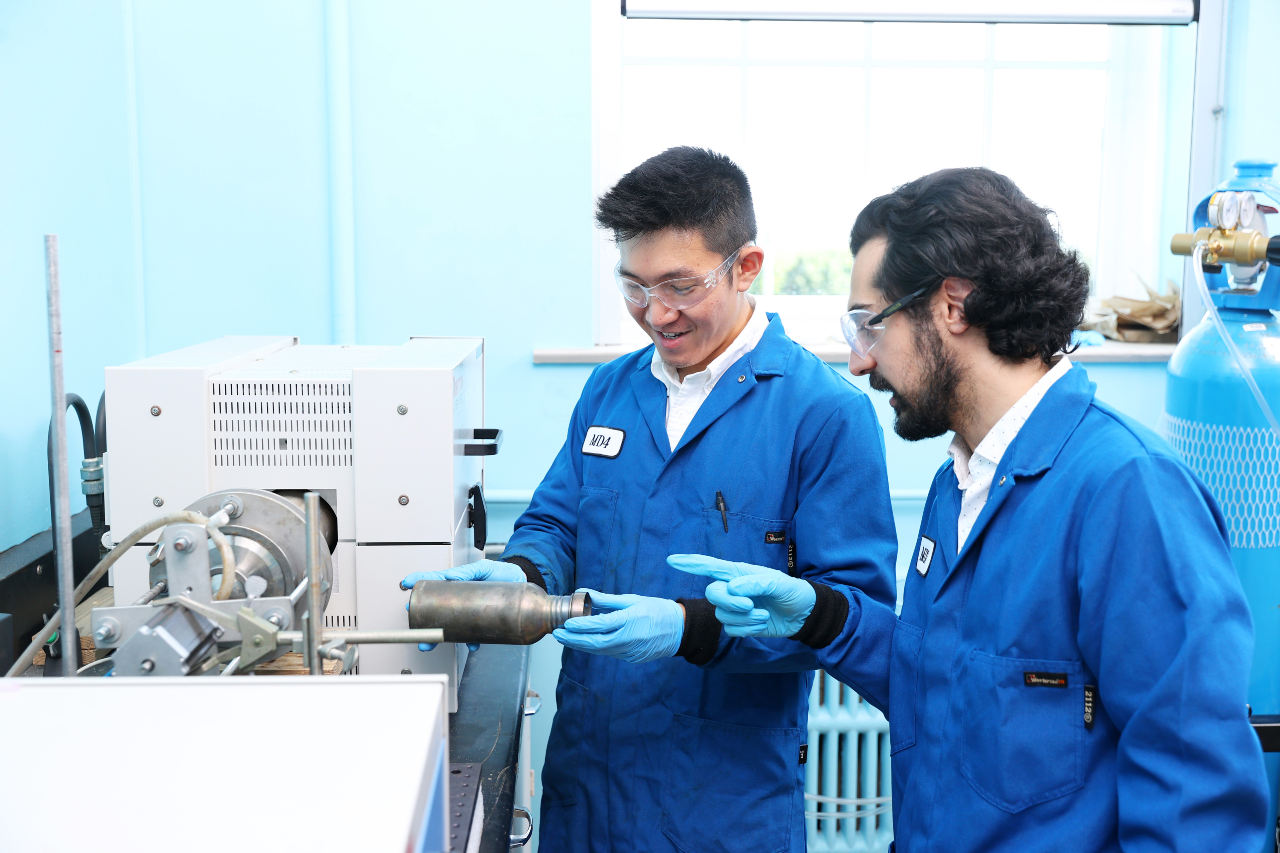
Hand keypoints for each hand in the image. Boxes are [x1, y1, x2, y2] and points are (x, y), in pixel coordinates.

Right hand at [400, 559, 526, 650]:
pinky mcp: (481, 623)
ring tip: (432, 642)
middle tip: (415, 625)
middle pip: (435, 610)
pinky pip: (472, 635)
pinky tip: (472, 644)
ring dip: (439, 637)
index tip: (406, 584)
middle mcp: (459, 599)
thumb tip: (450, 575)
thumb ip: (468, 571)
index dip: (418, 582)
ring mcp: (468, 612)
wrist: (522, 582)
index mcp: (457, 582)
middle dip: (422, 621)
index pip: (433, 582)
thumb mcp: (484, 568)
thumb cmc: (502, 572)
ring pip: (449, 627)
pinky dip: (470, 641)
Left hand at [553, 591, 683, 662]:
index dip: (581, 626)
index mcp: (630, 621)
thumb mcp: (633, 600)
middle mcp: (628, 639)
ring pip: (600, 650)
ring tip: (566, 639)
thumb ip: (607, 600)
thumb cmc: (657, 610)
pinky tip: (584, 643)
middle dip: (574, 640)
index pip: (600, 625)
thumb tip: (585, 593)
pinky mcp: (631, 658)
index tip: (566, 624)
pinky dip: (594, 648)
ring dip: (581, 645)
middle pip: (595, 643)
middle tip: (558, 634)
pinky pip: (609, 653)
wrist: (679, 630)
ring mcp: (629, 651)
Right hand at [667, 554, 814, 637]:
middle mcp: (733, 588)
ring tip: (763, 615)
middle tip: (750, 605)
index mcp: (739, 573)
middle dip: (730, 602)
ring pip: (722, 615)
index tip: (671, 560)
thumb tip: (733, 588)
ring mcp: (734, 607)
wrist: (803, 615)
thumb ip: (756, 584)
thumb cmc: (792, 592)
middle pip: (712, 594)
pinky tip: (762, 624)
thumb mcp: (779, 583)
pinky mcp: (739, 625)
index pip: (709, 566)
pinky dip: (748, 629)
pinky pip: (731, 630)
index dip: (690, 563)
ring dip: (744, 618)